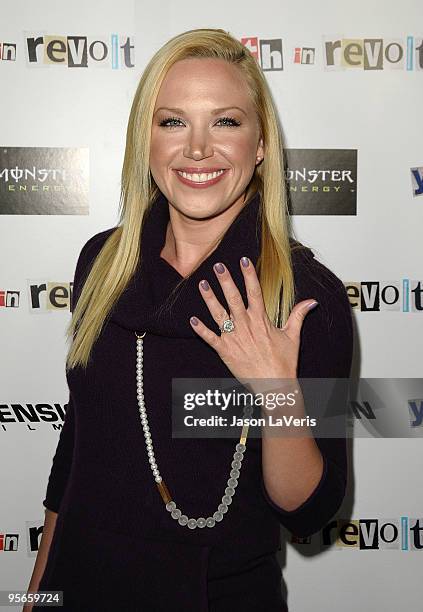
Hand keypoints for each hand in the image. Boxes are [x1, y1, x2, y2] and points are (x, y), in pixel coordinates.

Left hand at [189, 257, 318, 391]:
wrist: (274, 385)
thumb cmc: (284, 362)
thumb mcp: (293, 336)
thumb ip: (298, 315)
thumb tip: (311, 301)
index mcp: (261, 320)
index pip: (254, 291)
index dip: (249, 275)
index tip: (243, 260)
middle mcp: (246, 326)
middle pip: (233, 298)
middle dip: (225, 280)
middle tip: (218, 265)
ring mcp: (234, 338)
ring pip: (219, 314)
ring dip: (210, 299)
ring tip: (202, 284)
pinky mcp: (225, 351)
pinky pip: (210, 339)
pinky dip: (201, 330)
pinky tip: (192, 320)